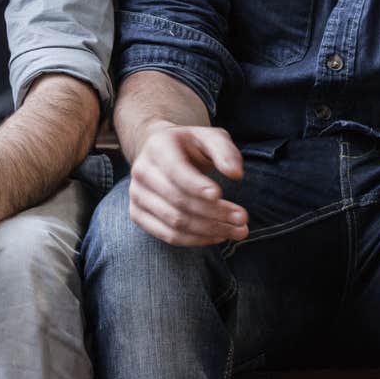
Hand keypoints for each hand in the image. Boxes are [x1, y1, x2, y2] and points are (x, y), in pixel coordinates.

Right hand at [127, 123, 249, 246]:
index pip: (176, 171)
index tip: (220, 195)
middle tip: (243, 219)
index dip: (197, 186)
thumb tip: (236, 174)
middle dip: (214, 213)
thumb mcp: (211, 138)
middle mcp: (141, 171)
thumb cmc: (192, 146)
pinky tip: (218, 236)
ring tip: (238, 231)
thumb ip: (225, 152)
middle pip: (179, 201)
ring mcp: (136, 195)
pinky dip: (196, 240)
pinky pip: (168, 236)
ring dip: (209, 231)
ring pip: (175, 222)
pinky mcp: (138, 215)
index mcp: (158, 147)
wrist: (163, 154)